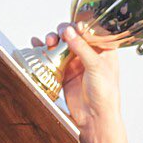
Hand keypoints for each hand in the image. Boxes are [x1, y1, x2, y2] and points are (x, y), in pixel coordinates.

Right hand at [31, 23, 120, 137]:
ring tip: (48, 41)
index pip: (91, 30)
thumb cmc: (105, 93)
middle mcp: (90, 54)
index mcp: (104, 49)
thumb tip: (69, 31)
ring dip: (53, 41)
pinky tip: (37, 44)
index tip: (72, 26)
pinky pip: (53, 59)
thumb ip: (81, 47)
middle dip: (64, 32)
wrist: (95, 117)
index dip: (80, 25)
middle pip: (74, 35)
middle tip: (59, 34)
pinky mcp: (65, 73)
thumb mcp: (96, 65)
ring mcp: (76, 63)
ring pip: (62, 46)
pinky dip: (44, 51)